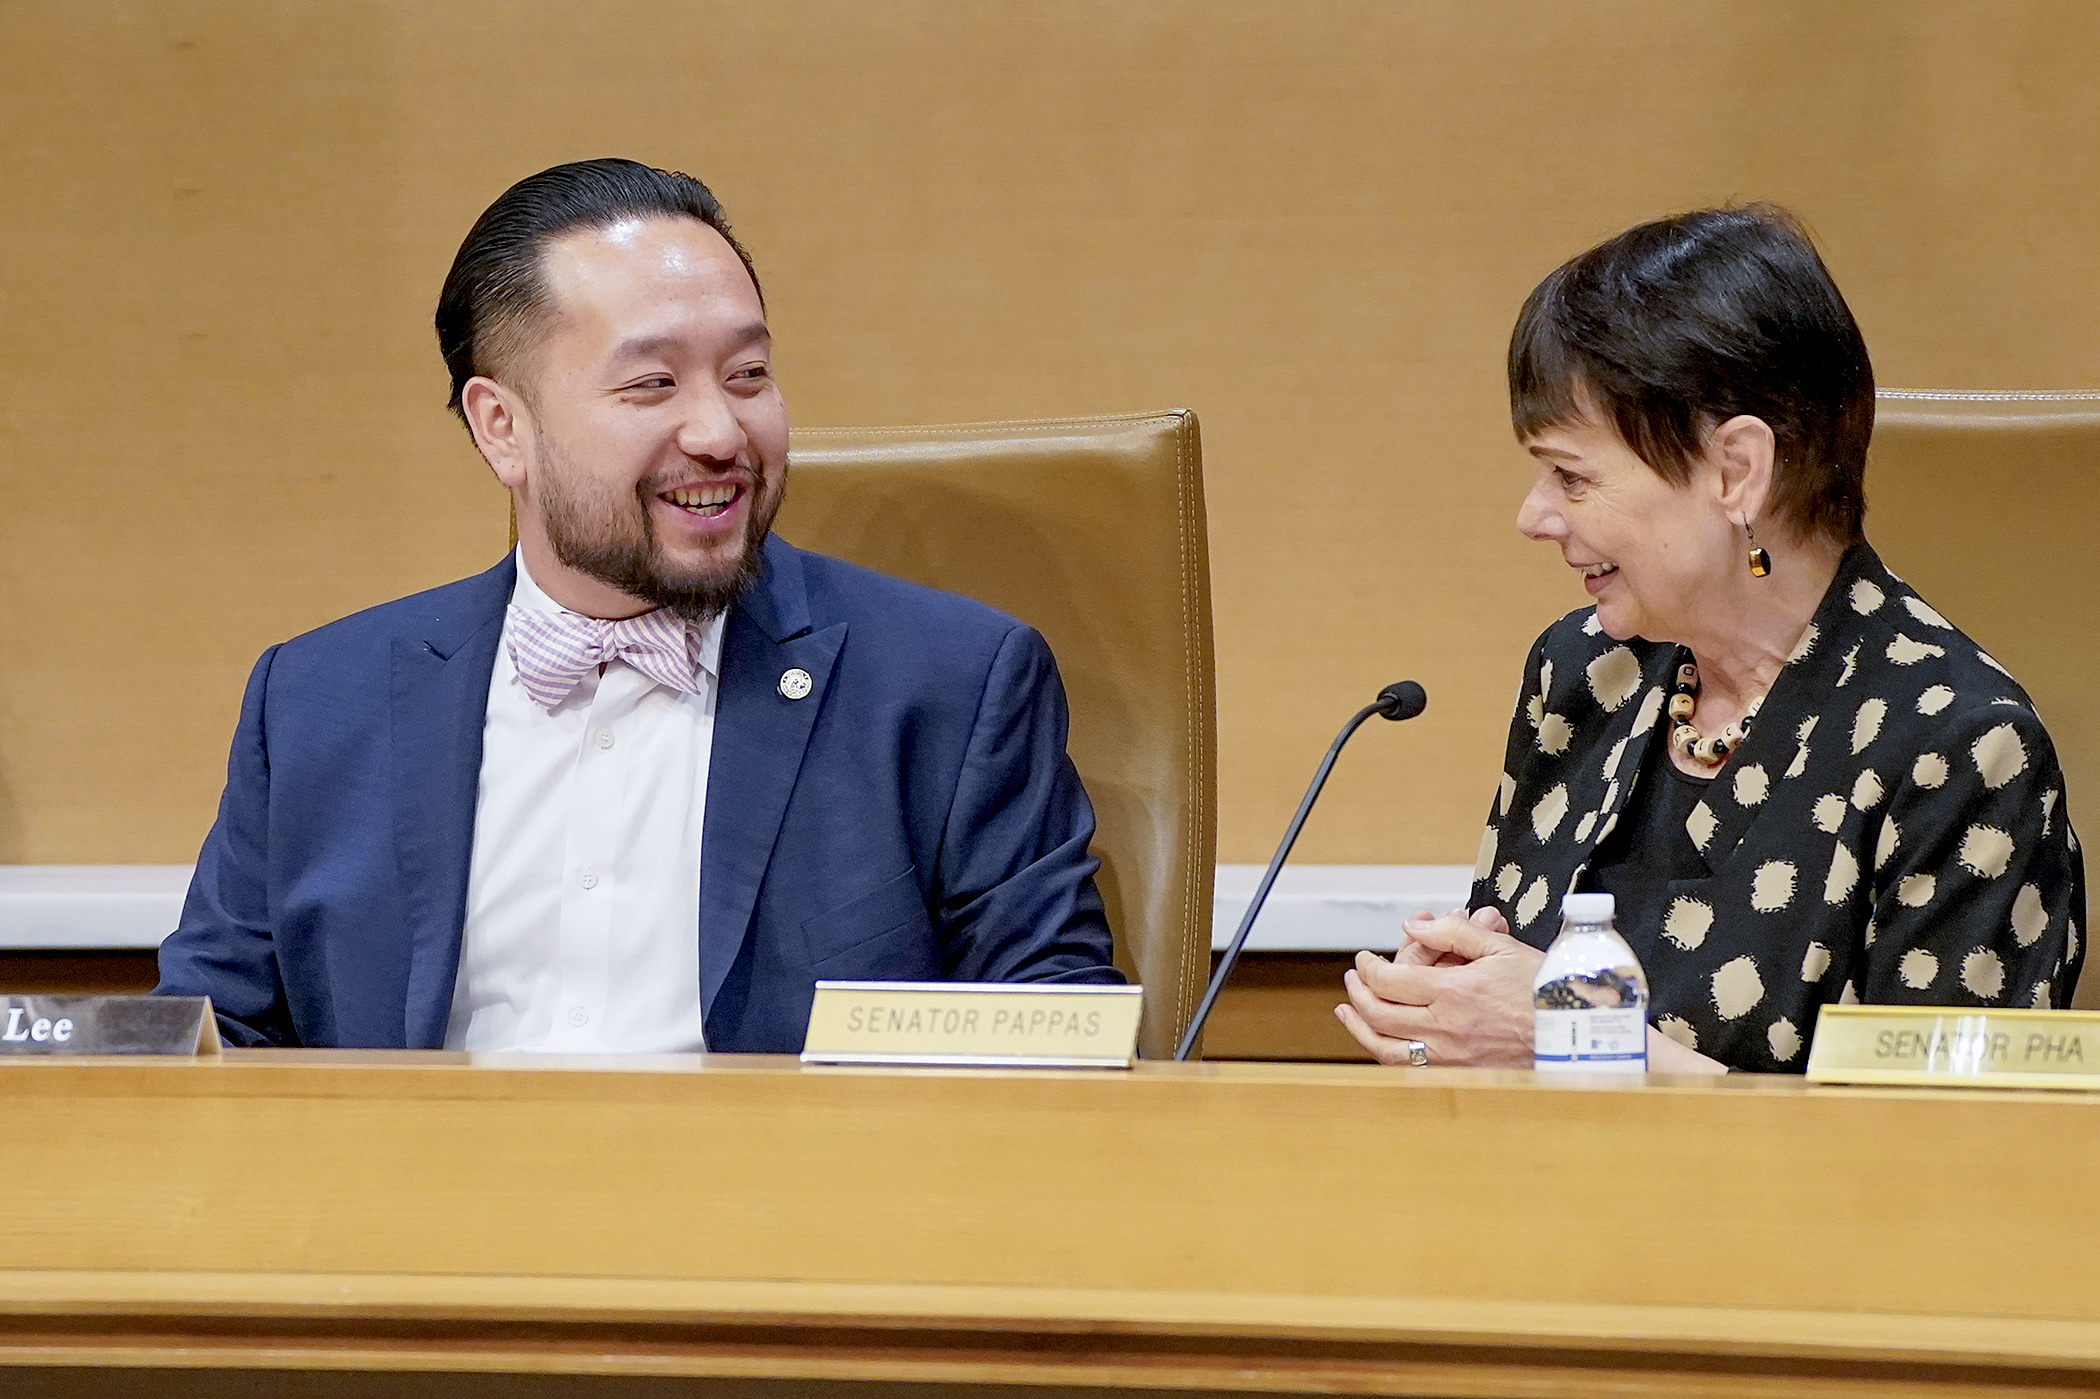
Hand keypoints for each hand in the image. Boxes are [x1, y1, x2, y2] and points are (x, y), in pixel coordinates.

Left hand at [1335, 906, 1543, 1067]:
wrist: (1576, 1034)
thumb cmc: (1544, 988)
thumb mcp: (1502, 947)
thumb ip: (1455, 931)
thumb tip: (1414, 925)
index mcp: (1454, 992)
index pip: (1389, 980)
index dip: (1368, 967)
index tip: (1365, 959)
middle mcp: (1446, 1027)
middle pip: (1379, 1013)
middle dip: (1358, 993)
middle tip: (1353, 978)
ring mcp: (1451, 1056)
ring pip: (1386, 1047)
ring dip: (1360, 1028)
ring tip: (1348, 1012)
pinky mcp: (1460, 1074)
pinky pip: (1410, 1069)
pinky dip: (1386, 1054)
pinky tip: (1379, 1043)